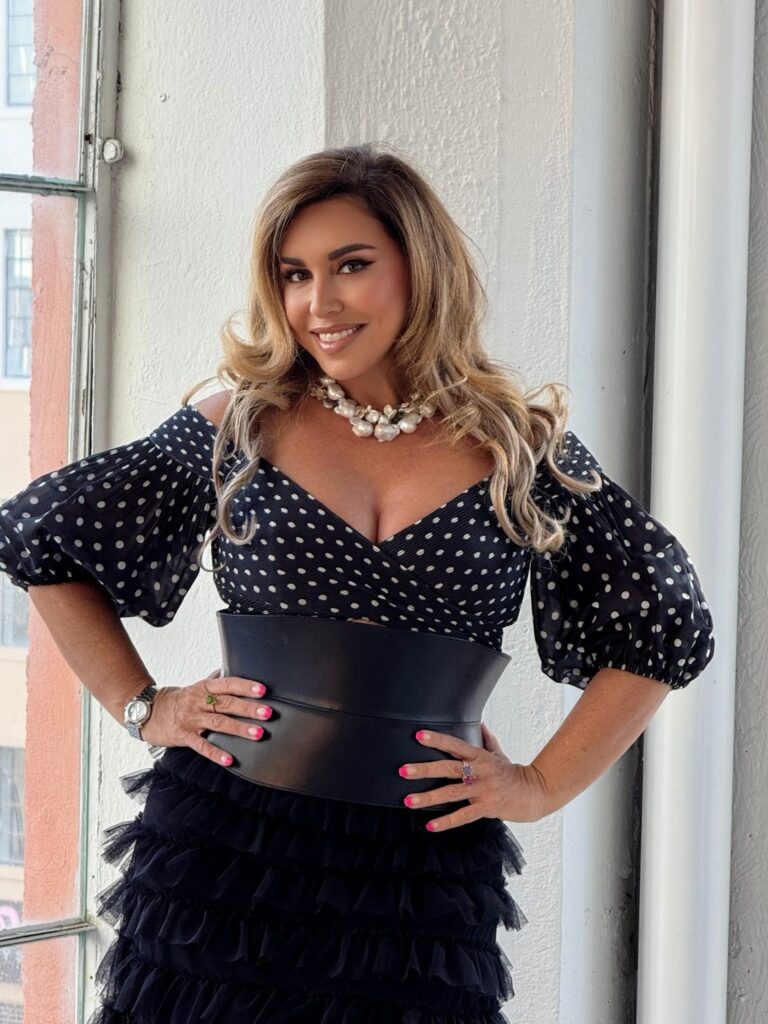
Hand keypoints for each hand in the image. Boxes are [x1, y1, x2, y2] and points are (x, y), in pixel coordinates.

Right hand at [140, 669, 273, 765]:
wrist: (146, 712)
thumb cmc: (176, 700)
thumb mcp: (195, 687)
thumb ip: (214, 680)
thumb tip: (230, 670)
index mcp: (203, 688)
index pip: (227, 684)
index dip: (245, 686)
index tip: (262, 690)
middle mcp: (198, 702)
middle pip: (226, 704)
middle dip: (249, 708)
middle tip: (268, 712)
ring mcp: (191, 719)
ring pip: (218, 723)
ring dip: (239, 729)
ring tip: (258, 733)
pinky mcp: (183, 736)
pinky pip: (201, 746)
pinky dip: (216, 753)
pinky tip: (229, 759)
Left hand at [399, 722, 550, 831]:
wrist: (533, 793)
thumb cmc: (512, 773)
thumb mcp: (499, 753)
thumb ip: (487, 739)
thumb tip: (481, 723)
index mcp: (479, 756)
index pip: (455, 745)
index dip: (437, 740)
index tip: (418, 736)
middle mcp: (479, 771)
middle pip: (448, 768)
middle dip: (424, 769)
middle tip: (403, 770)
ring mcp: (482, 790)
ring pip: (451, 793)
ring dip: (428, 797)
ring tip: (408, 800)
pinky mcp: (485, 808)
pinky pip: (463, 816)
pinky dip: (446, 821)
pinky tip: (430, 825)